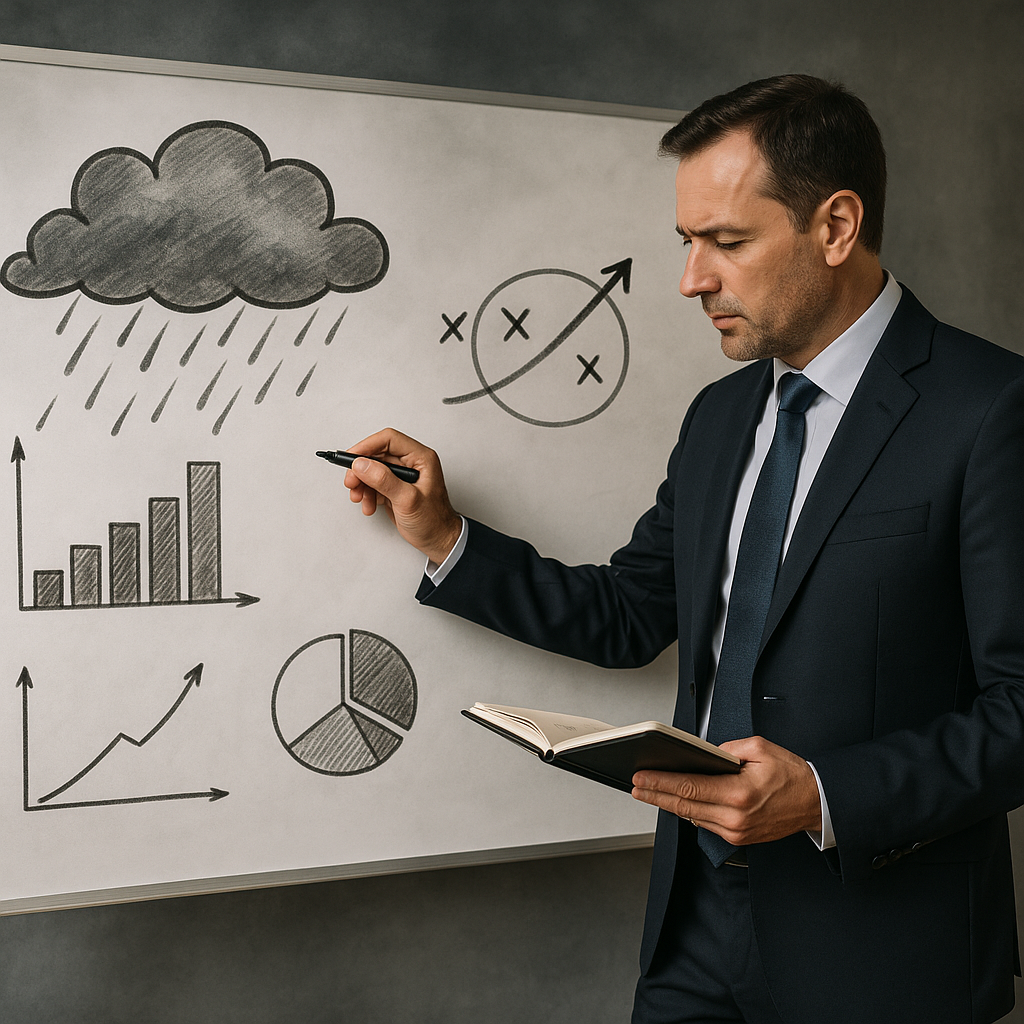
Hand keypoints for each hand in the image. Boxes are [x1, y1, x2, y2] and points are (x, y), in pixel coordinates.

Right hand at [343, 427, 462, 564]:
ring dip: (362, 484)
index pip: (389, 440)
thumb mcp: (408, 500)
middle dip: (361, 469)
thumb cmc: (434, 521)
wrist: (438, 540)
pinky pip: (374, 484)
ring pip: (372, 470)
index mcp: (421, 458)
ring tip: (360, 498)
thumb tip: (362, 464)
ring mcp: (402, 476)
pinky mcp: (394, 488)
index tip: (351, 458)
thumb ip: (384, 480)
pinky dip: (367, 494)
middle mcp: (411, 463)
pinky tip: (369, 505)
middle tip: (351, 482)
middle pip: (377, 455)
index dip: (367, 446)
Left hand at [631, 736, 821, 845]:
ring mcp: (736, 832)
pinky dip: (689, 811)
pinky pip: (705, 824)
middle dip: (655, 795)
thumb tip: (704, 753)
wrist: (817, 803)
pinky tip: (676, 800)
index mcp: (739, 795)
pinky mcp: (739, 838)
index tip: (640, 777)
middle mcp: (735, 818)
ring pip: (692, 817)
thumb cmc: (792, 775)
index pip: (689, 788)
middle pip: (684, 806)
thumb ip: (727, 749)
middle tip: (634, 785)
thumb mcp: (760, 749)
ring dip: (669, 803)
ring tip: (648, 790)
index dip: (660, 783)